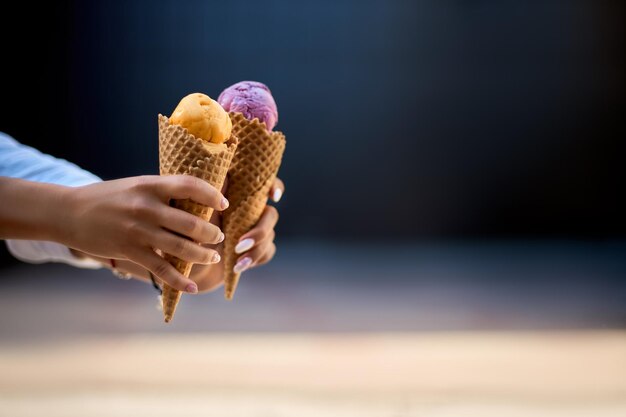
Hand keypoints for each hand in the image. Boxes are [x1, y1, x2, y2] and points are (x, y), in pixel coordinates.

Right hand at [61, 175, 227, 292]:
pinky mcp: (130, 251)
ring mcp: (138, 231)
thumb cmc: (109, 198)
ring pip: (181, 248)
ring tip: (212, 257)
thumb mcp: (137, 186)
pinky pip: (161, 269)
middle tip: (219, 237)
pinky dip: (179, 280)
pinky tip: (192, 287)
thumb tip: (196, 201)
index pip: (190, 185)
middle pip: (191, 223)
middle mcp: (146, 207)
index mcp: (150, 185)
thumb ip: (163, 193)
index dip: (211, 195)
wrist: (69, 212)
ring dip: (202, 255)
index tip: (223, 204)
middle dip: (212, 233)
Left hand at [192, 177, 283, 291]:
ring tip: (237, 262)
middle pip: (271, 215)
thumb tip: (223, 176)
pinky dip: (255, 259)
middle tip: (239, 244)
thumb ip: (208, 193)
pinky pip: (267, 252)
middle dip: (260, 231)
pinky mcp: (255, 251)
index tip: (272, 197)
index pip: (265, 184)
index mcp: (239, 196)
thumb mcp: (193, 209)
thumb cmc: (185, 228)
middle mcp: (250, 212)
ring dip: (256, 250)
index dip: (275, 187)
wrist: (183, 260)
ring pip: (270, 236)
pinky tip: (238, 266)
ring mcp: (255, 232)